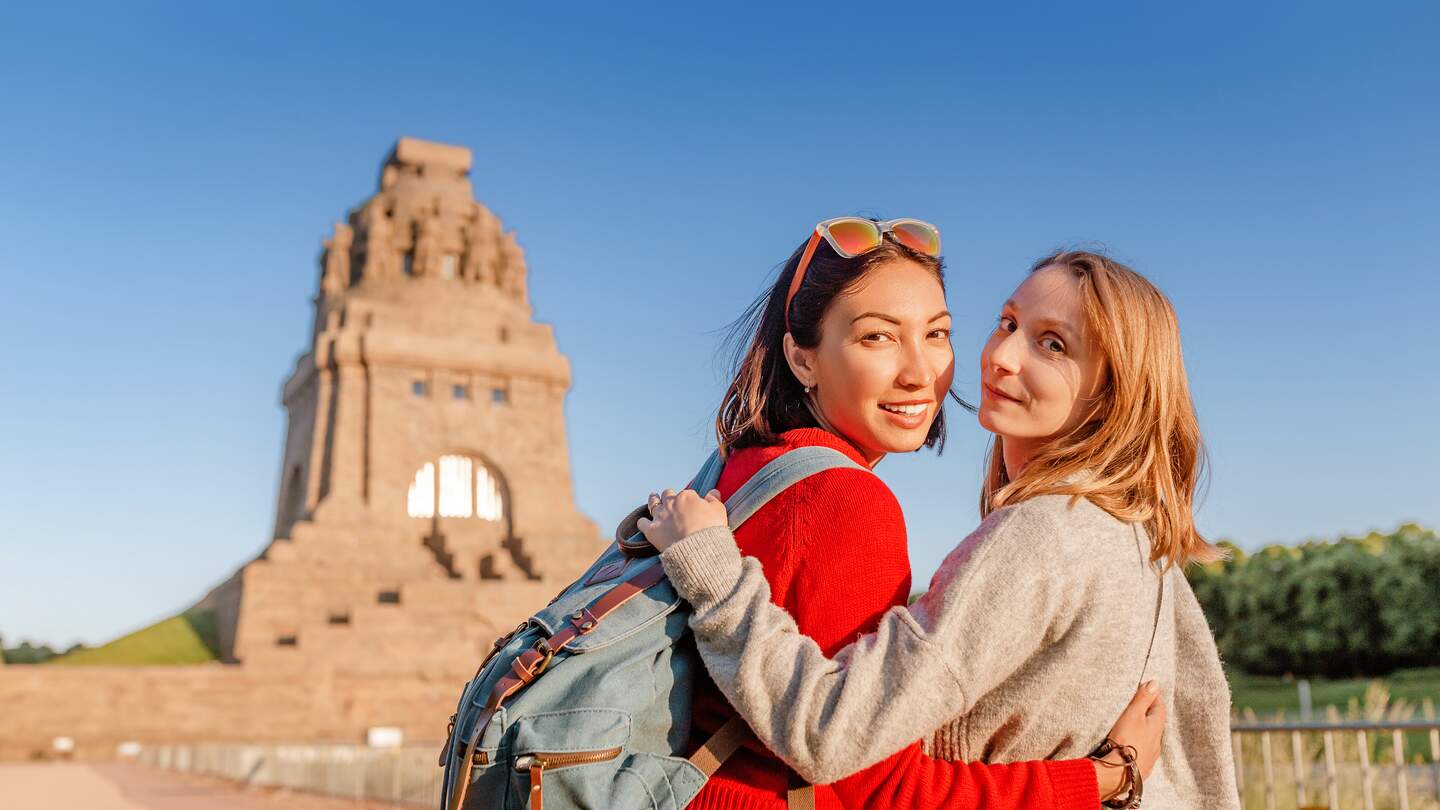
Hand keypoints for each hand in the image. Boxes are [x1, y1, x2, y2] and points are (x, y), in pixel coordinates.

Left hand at [636, 488, 727, 551]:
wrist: (699, 550)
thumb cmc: (711, 530)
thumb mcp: (719, 512)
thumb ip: (714, 500)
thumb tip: (712, 492)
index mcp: (687, 497)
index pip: (688, 494)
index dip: (691, 501)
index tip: (693, 508)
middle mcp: (671, 503)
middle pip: (668, 494)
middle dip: (670, 497)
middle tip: (673, 502)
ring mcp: (660, 516)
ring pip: (653, 503)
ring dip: (653, 500)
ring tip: (653, 498)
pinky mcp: (652, 530)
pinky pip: (642, 523)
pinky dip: (643, 522)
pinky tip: (645, 523)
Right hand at [1094, 680, 1166, 798]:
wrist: (1119, 773)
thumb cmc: (1126, 740)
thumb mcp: (1133, 714)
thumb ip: (1143, 699)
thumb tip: (1155, 683)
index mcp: (1156, 726)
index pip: (1160, 707)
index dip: (1154, 697)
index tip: (1148, 689)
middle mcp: (1157, 742)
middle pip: (1156, 723)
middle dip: (1149, 713)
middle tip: (1140, 704)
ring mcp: (1150, 755)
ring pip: (1150, 738)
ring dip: (1144, 730)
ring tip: (1133, 724)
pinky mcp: (1142, 766)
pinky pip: (1143, 751)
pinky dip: (1138, 744)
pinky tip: (1131, 745)